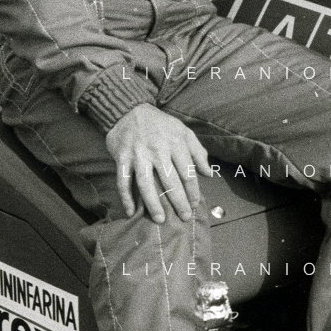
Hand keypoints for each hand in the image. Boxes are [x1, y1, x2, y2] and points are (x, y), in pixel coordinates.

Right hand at [105, 104, 211, 223]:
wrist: (129, 110)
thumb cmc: (161, 124)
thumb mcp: (183, 131)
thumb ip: (198, 151)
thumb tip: (209, 173)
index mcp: (175, 143)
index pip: (187, 172)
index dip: (193, 191)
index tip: (194, 205)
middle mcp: (157, 150)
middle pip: (170, 181)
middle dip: (178, 202)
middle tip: (184, 218)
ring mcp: (138, 154)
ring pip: (146, 183)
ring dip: (153, 203)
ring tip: (160, 220)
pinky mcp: (121, 158)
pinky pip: (123, 180)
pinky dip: (126, 197)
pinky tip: (131, 211)